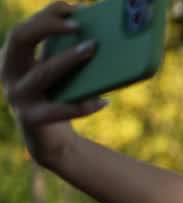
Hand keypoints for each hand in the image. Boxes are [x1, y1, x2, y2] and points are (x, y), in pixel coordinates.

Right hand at [2, 2, 104, 166]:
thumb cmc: (57, 97)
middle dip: (47, 27)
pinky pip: (60, 109)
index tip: (75, 8)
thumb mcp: (58, 71)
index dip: (46, 15)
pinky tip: (104, 101)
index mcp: (13, 57)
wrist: (51, 141)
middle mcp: (9, 73)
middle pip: (20, 39)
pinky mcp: (33, 119)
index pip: (23, 28)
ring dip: (68, 58)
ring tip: (92, 48)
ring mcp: (18, 97)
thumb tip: (97, 28)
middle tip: (79, 25)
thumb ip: (66, 50)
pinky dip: (83, 105)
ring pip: (43, 73)